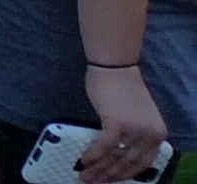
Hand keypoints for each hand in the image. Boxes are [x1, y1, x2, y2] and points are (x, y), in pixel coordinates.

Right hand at [79, 65, 168, 183]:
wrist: (115, 68)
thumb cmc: (121, 89)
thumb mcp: (135, 117)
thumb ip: (132, 135)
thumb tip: (115, 155)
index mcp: (157, 134)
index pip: (142, 163)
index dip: (124, 175)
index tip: (109, 180)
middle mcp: (150, 135)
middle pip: (126, 163)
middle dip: (107, 176)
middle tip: (91, 182)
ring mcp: (135, 129)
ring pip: (115, 157)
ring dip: (97, 169)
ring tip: (84, 176)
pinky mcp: (118, 123)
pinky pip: (104, 146)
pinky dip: (92, 155)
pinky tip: (83, 161)